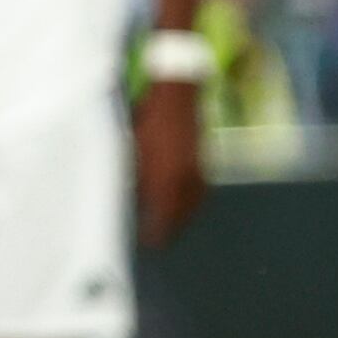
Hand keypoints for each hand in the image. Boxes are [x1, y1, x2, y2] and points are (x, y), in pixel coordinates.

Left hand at [133, 78, 207, 247]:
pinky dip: (189, 203)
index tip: (147, 243)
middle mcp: (186, 183)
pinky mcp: (204, 165)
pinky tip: (181, 204)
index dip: (155, 234)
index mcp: (166, 181)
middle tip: (158, 240)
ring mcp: (198, 174)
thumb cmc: (148, 121)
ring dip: (181, 218)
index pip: (162, 220)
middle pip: (179, 217)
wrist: (178, 95)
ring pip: (191, 207)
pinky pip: (198, 194)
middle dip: (169, 229)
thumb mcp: (132, 151)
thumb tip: (132, 202)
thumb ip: (133, 180)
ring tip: (169, 225)